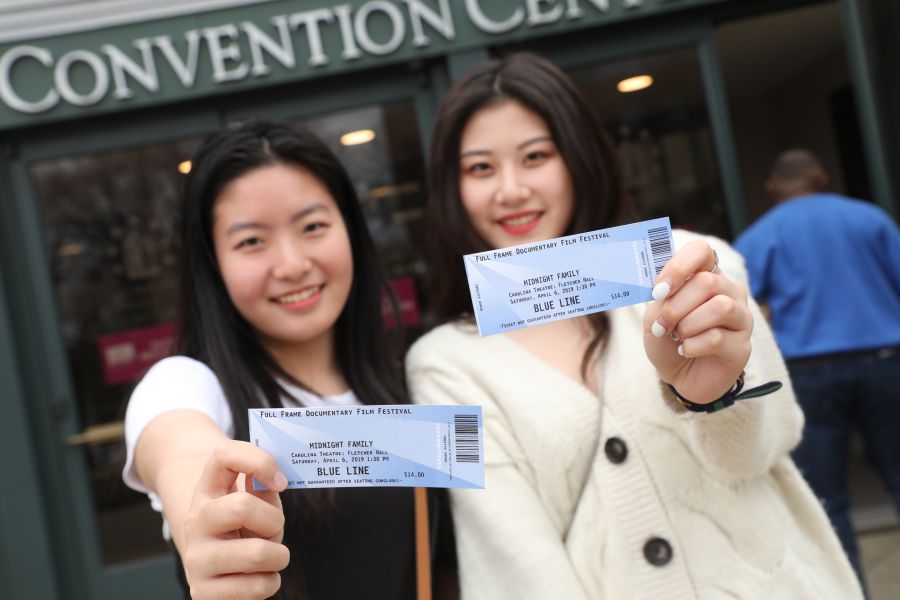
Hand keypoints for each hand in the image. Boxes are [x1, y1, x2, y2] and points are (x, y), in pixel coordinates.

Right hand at [182, 439, 289, 599]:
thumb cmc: (245, 528)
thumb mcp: (254, 501)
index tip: (281, 482)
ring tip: (266, 557)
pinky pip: (258, 587)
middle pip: (243, 506)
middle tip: (273, 532)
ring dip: (278, 556)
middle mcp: (195, 521)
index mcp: (207, 490)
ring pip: (258, 554)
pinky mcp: (203, 593)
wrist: (215, 570)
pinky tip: (255, 578)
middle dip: (275, 522)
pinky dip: (269, 583)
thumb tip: (275, 480)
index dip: (260, 461)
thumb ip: (264, 486)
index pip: (224, 455)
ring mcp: (195, 558)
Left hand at [642, 240, 752, 403]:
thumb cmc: (668, 341)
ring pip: (719, 307)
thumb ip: (660, 300)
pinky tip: (686, 350)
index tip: (658, 291)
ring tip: (677, 337)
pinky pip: (717, 338)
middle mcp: (729, 292)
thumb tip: (663, 291)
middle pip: (707, 282)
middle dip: (675, 306)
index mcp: (706, 276)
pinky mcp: (743, 346)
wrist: (679, 376)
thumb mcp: (654, 318)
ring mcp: (741, 318)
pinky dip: (692, 345)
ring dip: (687, 325)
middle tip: (661, 325)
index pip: (701, 251)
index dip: (678, 267)